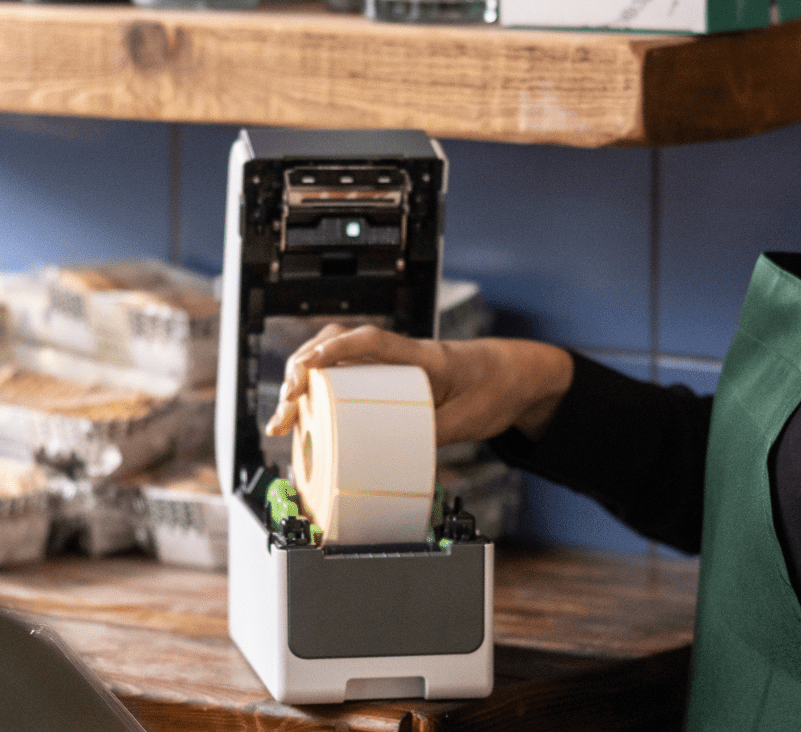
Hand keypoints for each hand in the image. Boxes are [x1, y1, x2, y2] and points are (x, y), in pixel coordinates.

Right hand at [262, 324, 573, 446]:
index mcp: (423, 355)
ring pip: (336, 360)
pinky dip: (319, 390)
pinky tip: (303, 413)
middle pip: (338, 346)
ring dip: (303, 382)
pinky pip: (346, 374)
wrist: (516, 376)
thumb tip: (389, 459)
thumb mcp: (469, 420)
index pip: (370, 341)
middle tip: (284, 407)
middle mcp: (401, 352)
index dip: (334, 352)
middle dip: (301, 372)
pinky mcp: (389, 377)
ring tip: (283, 417)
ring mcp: (392, 363)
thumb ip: (430, 434)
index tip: (306, 370)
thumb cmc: (496, 388)